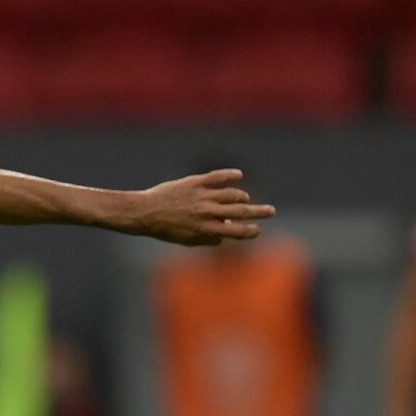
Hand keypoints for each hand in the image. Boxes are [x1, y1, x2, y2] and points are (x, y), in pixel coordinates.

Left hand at [130, 170, 274, 245]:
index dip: (249, 231)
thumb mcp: (186, 239)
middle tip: (271, 211)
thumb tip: (224, 235)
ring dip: (241, 197)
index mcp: (204, 229)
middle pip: (239, 212)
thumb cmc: (164, 228)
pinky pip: (217, 177)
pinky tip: (239, 175)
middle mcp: (206, 213)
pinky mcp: (195, 183)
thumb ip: (206, 238)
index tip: (257, 230)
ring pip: (231, 194)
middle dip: (257, 212)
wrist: (144, 212)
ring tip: (245, 199)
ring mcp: (201, 196)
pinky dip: (230, 175)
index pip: (234, 232)